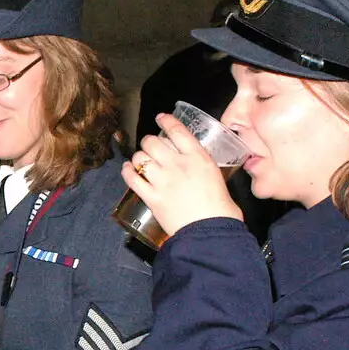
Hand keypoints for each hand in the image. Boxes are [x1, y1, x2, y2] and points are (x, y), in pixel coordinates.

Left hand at [120, 113, 243, 236]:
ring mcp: (162, 181)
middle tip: (149, 147)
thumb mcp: (216, 178)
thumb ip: (202, 168)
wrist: (210, 231)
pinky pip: (132, 179)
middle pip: (152, 142)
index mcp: (198, 157)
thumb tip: (197, 168)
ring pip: (140, 158)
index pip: (177, 131)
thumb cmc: (221, 208)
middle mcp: (178, 165)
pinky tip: (127, 170)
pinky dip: (127, 172)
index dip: (166, 121)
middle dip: (148, 142)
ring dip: (138, 158)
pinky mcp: (151, 197)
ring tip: (140, 162)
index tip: (160, 118)